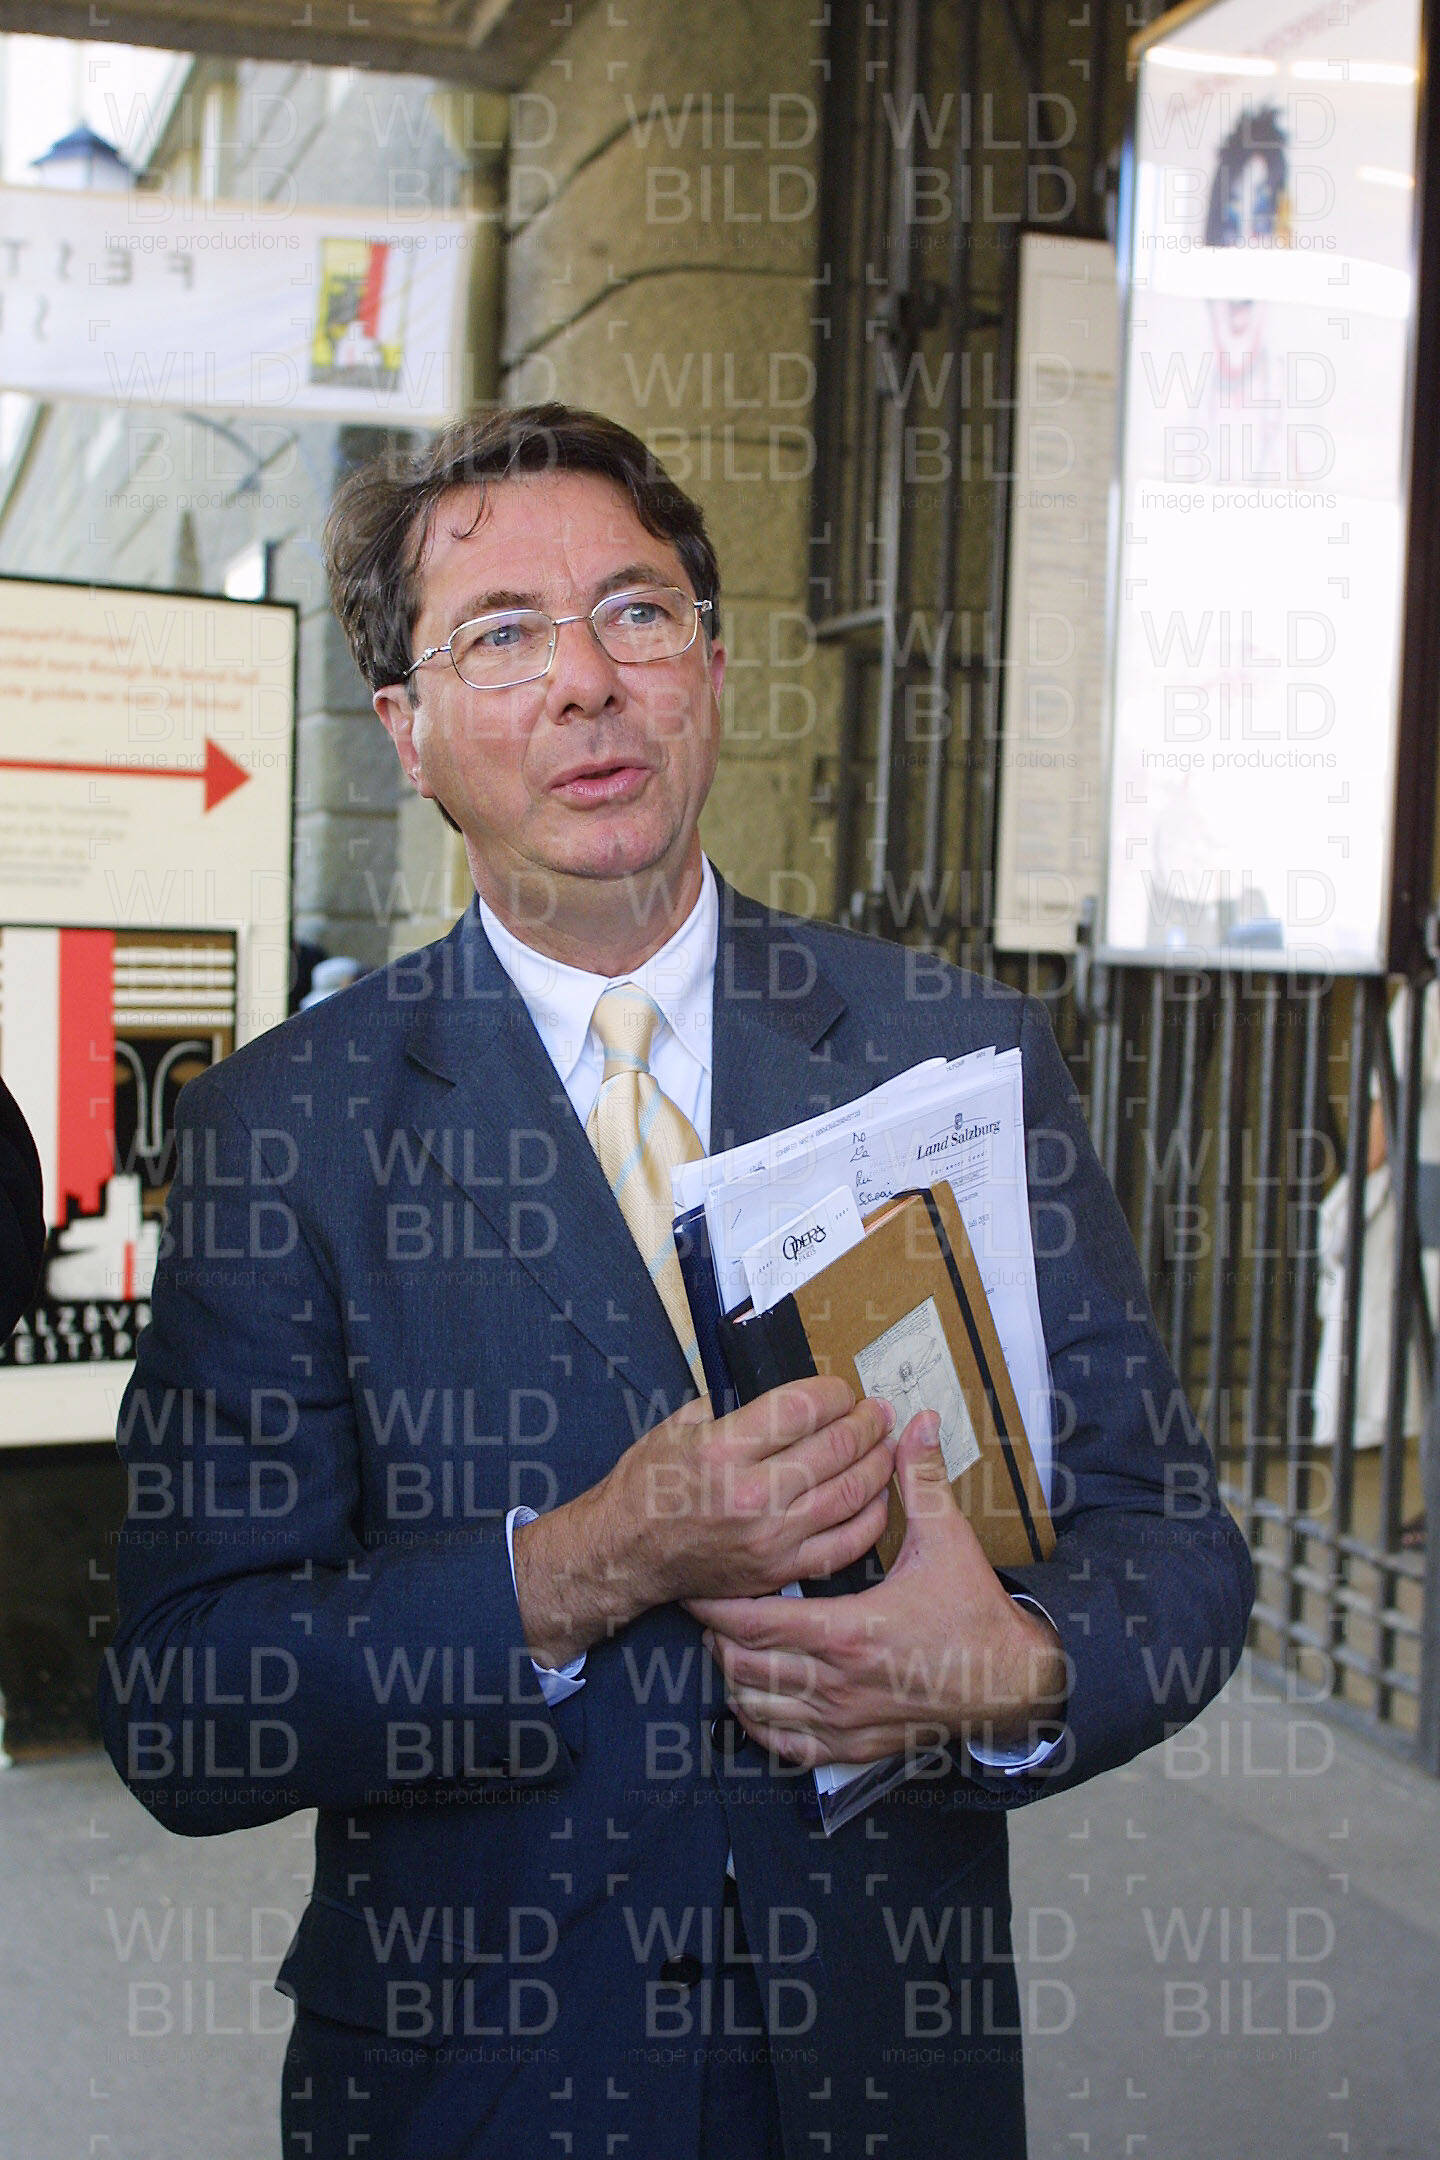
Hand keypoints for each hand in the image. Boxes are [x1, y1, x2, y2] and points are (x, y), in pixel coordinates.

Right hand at [513, 1376, 894, 1667]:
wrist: (626, 1553)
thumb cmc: (649, 1485)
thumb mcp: (679, 1426)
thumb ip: (735, 1409)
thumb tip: (789, 1399)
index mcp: (723, 1450)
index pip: (804, 1407)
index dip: (835, 1393)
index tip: (842, 1390)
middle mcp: (751, 1495)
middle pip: (836, 1446)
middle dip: (866, 1422)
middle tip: (877, 1411)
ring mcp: (770, 1538)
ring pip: (850, 1493)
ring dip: (878, 1463)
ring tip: (885, 1445)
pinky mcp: (779, 1571)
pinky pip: (845, 1544)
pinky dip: (871, 1518)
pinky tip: (878, 1497)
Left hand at [686, 1412, 1067, 1769]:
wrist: (1012, 1681)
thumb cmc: (975, 1614)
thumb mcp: (948, 1541)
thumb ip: (921, 1481)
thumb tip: (916, 1425)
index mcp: (848, 1630)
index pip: (753, 1621)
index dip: (715, 1604)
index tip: (699, 1583)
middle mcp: (837, 1682)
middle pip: (741, 1664)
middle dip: (715, 1636)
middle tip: (709, 1606)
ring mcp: (843, 1720)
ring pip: (756, 1706)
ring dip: (733, 1676)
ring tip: (727, 1644)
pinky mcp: (854, 1746)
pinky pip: (786, 1746)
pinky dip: (760, 1722)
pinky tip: (756, 1698)